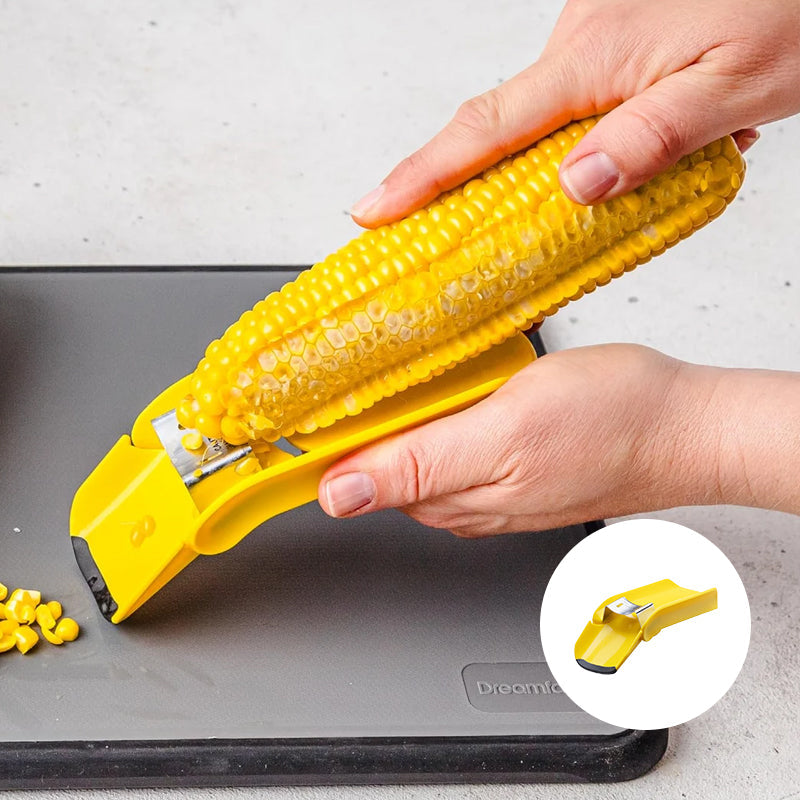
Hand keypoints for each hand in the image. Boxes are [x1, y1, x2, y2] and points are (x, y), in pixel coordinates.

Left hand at [318, 345, 799, 534]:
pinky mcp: (503, 456)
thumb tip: (338, 496)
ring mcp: (481, 476)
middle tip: (323, 363)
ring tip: (372, 363)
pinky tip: (437, 379)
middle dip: (340, 419)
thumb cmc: (613, 424)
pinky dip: (426, 407)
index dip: (299, 448)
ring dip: (384, 409)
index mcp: (447, 493)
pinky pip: (443, 436)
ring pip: (406, 444)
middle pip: (370, 461)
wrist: (684, 423)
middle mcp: (457, 495)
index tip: (263, 412)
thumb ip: (419, 465)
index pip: (347, 479)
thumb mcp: (505, 432)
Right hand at [351, 0, 799, 224]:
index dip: (422, 173)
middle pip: (501, 126)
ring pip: (549, 117)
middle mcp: (583, 38)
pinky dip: (593, 132)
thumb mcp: (737, 85)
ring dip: (562, 159)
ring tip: (620, 179)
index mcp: (598, 55)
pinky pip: (581, 97)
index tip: (374, 207)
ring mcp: (595, 33)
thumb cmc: (794, 3)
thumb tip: (575, 185)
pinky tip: (648, 141)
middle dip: (467, 180)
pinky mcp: (613, 35)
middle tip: (440, 227)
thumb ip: (652, 138)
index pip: (487, 127)